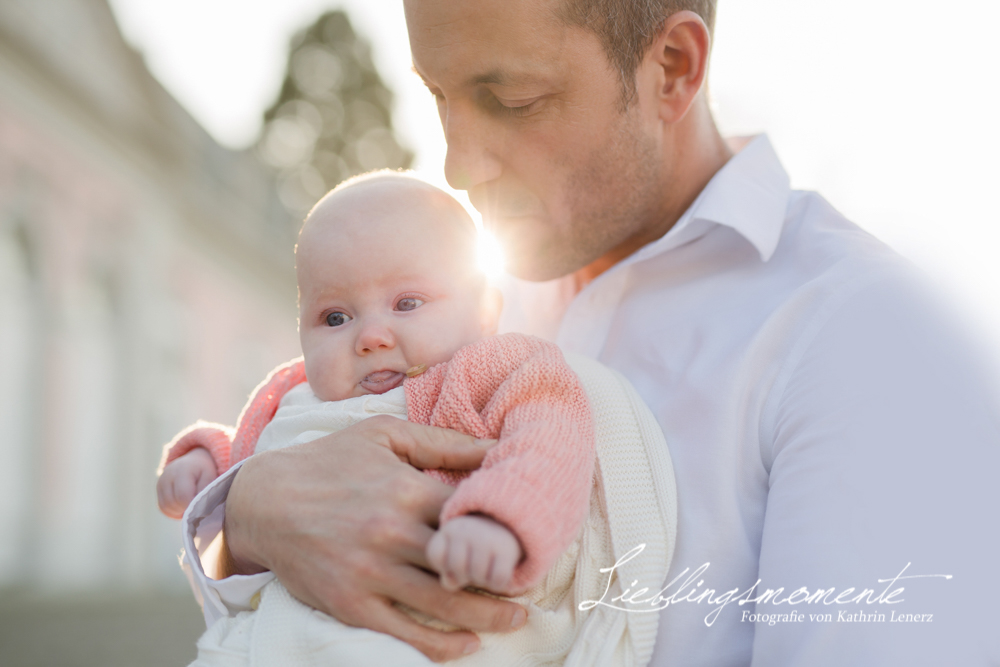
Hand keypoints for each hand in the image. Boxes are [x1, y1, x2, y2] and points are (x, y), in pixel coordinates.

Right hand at [157, 448, 217, 518]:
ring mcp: (160, 482)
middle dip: (185, 509)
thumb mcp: (210, 477)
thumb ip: (204, 491)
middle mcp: (168, 475)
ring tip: (190, 506)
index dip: (192, 506)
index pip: (183, 496)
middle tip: (196, 507)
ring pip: (165, 507)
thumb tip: (198, 508)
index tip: (201, 507)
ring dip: (178, 511)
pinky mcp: (158, 489)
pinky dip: (172, 511)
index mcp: (182, 470)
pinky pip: (162, 507)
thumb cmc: (204, 470)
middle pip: (172, 503)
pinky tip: (183, 507)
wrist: (193, 461)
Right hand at [223, 415, 527, 662]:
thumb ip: (445, 443)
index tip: (532, 540)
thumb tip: (499, 447)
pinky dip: (441, 645)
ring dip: (487, 617)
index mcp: (405, 488)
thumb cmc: (329, 461)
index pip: (475, 515)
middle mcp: (391, 533)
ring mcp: (370, 573)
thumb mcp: (385, 436)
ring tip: (515, 620)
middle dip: (506, 580)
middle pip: (466, 564)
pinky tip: (468, 644)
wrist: (263, 501)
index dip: (508, 530)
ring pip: (444, 605)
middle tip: (533, 586)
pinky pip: (404, 633)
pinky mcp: (350, 604)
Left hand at [427, 515, 523, 594]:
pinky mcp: (506, 549)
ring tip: (486, 570)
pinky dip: (498, 584)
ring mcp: (487, 538)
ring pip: (478, 577)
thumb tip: (451, 584)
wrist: (511, 526)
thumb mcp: (457, 553)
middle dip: (465, 576)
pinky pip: (497, 580)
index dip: (444, 566)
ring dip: (483, 581)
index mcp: (449, 529)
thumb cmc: (475, 547)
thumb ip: (447, 571)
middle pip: (457, 569)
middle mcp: (467, 530)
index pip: (435, 555)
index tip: (453, 563)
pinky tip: (498, 575)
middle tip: (473, 570)